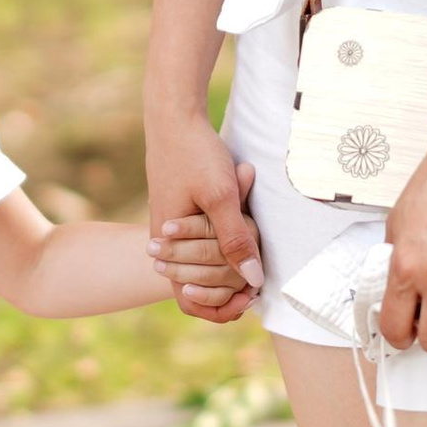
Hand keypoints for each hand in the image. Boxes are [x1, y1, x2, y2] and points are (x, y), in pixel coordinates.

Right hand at [146, 110, 261, 323]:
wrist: (174, 117)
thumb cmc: (195, 155)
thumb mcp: (221, 197)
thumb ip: (236, 239)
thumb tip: (255, 280)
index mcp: (170, 245)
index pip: (189, 300)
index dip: (219, 309)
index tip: (250, 296)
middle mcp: (166, 242)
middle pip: (196, 287)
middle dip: (230, 288)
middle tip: (260, 277)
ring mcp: (172, 228)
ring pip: (201, 266)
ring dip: (228, 265)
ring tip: (255, 255)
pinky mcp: (181, 214)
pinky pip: (202, 244)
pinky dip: (224, 244)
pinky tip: (245, 230)